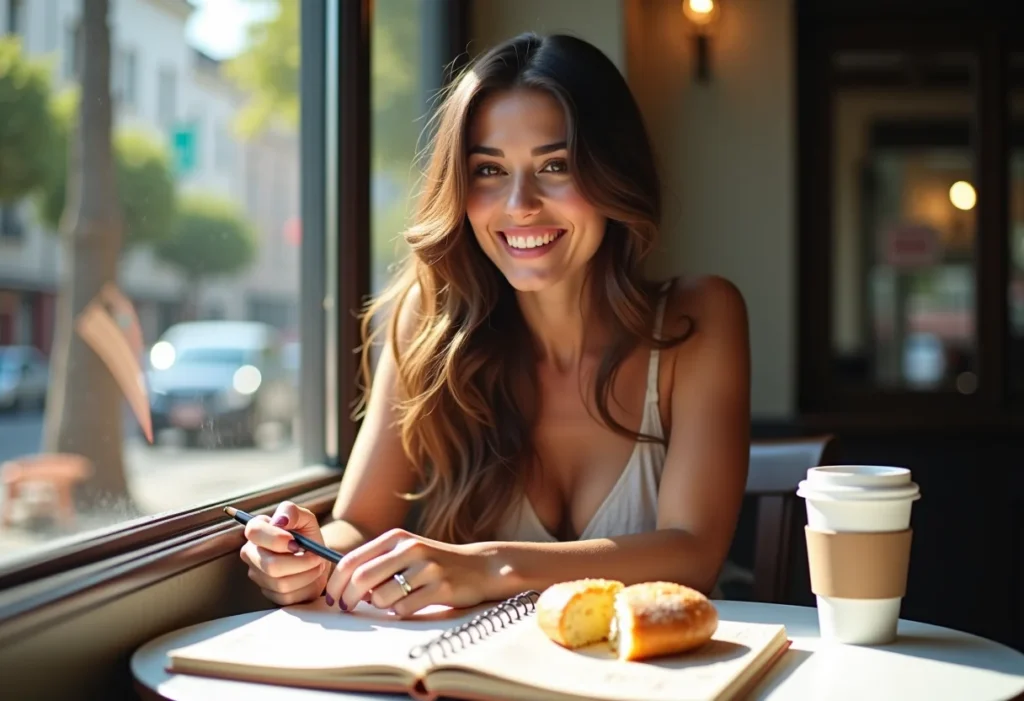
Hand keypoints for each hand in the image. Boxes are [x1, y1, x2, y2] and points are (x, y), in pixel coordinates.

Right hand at [239, 500, 329, 605]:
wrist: (318, 559)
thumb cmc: (308, 536)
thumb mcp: (305, 519)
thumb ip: (292, 512)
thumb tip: (280, 521)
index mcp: (257, 530)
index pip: (253, 532)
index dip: (277, 539)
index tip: (297, 542)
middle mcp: (251, 553)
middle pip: (269, 564)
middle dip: (300, 562)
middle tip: (316, 556)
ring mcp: (258, 575)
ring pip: (281, 583)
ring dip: (307, 574)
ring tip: (316, 564)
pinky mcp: (269, 594)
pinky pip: (287, 597)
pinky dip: (306, 586)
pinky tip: (310, 577)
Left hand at [324, 529, 492, 616]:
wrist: (479, 566)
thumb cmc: (433, 563)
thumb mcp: (405, 552)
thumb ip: (376, 562)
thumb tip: (343, 585)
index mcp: (396, 537)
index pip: (351, 560)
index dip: (336, 583)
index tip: (332, 598)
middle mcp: (410, 548)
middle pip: (361, 578)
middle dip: (348, 598)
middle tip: (348, 608)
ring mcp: (426, 567)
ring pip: (381, 597)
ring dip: (379, 606)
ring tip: (392, 601)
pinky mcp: (440, 588)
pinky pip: (403, 609)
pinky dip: (400, 612)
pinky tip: (412, 604)